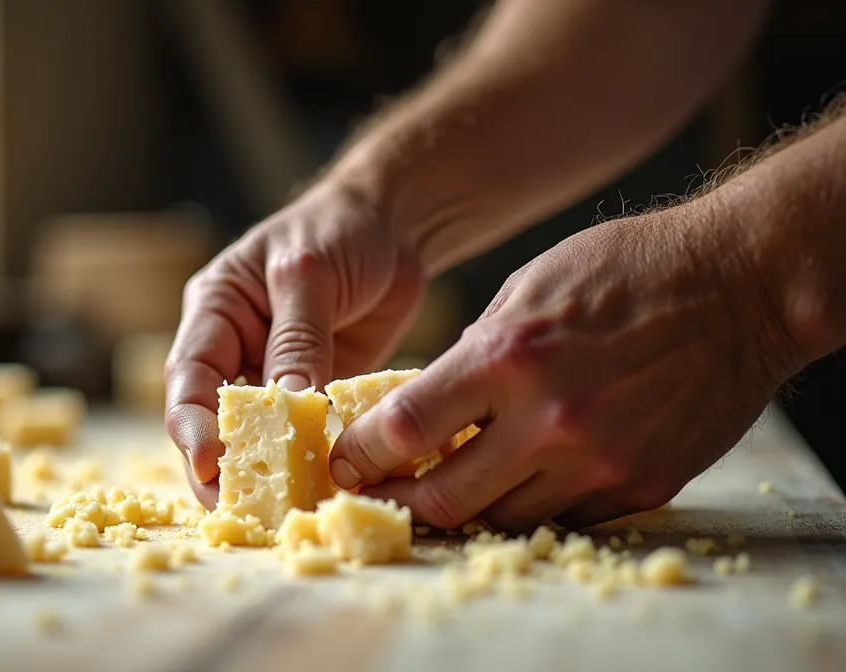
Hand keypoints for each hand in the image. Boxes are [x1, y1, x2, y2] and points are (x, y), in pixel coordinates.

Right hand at [165, 180, 424, 507]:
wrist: (393, 224)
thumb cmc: (339, 229)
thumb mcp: (309, 274)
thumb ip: (298, 338)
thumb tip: (290, 405)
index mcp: (214, 312)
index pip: (188, 377)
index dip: (192, 425)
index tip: (208, 464)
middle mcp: (234, 350)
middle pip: (213, 420)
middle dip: (222, 467)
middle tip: (241, 510)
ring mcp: (273, 375)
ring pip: (258, 436)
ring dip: (268, 472)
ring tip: (283, 511)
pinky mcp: (314, 393)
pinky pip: (306, 435)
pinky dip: (313, 462)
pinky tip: (326, 489)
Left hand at [329, 200, 805, 530]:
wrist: (738, 286)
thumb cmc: (625, 271)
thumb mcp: (526, 290)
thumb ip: (471, 355)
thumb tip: (421, 405)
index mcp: (507, 358)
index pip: (404, 430)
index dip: (362, 455)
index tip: (345, 461)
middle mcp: (550, 420)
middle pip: (444, 498)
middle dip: (401, 497)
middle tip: (384, 489)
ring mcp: (599, 461)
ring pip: (502, 517)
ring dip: (468, 505)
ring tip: (453, 483)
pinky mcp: (640, 485)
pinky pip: (564, 516)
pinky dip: (534, 501)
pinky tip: (525, 475)